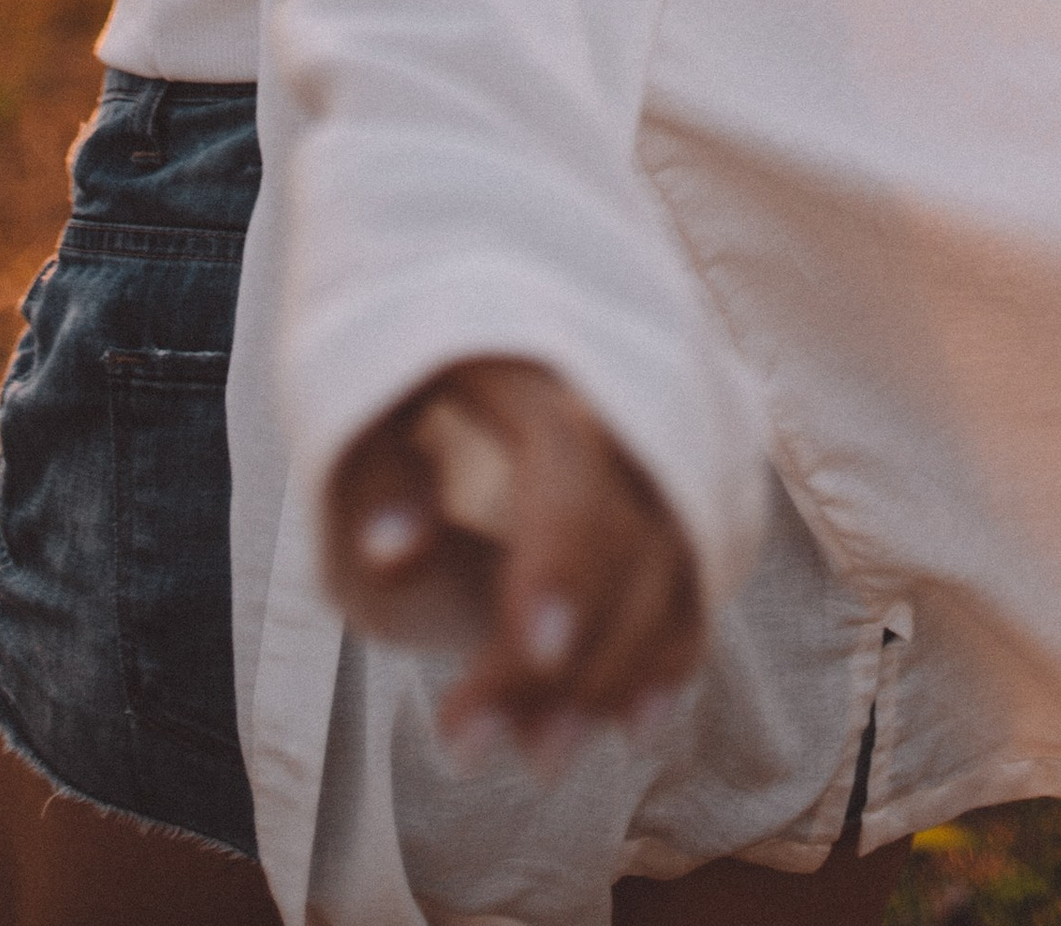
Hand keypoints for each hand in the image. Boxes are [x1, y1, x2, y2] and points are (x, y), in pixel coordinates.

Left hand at [327, 355, 702, 770]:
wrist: (487, 302)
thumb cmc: (409, 367)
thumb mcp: (365, 406)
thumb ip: (375, 477)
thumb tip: (387, 552)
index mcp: (538, 357)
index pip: (573, 461)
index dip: (562, 557)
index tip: (532, 650)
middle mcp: (622, 394)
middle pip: (630, 536)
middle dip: (572, 660)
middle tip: (486, 752)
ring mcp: (664, 442)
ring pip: (675, 567)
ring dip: (616, 677)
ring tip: (540, 759)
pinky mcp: (679, 488)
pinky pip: (695, 573)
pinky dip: (670, 651)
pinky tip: (635, 727)